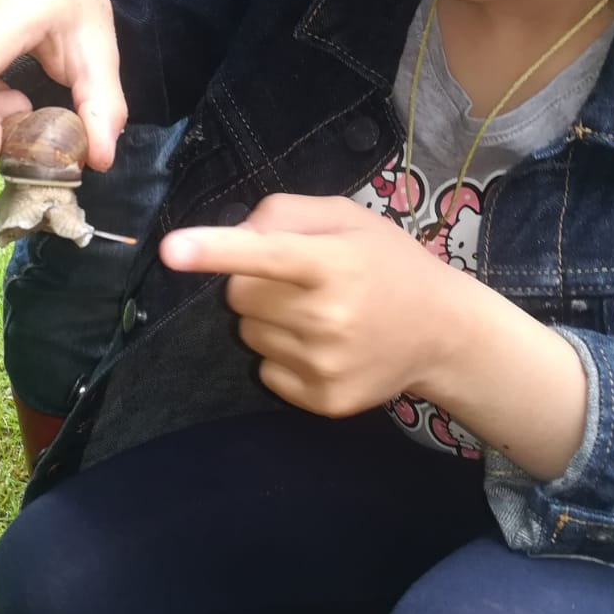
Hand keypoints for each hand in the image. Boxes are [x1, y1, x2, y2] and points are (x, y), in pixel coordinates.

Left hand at [160, 193, 454, 416]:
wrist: (443, 332)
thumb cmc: (387, 263)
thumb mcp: (346, 217)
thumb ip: (284, 213)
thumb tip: (236, 235)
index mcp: (334, 263)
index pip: (264, 253)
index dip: (213, 250)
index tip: (170, 250)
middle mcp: (329, 317)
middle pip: (238, 296)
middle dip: (253, 282)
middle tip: (299, 281)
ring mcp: (325, 364)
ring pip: (248, 334)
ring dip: (267, 320)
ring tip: (317, 313)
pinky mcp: (322, 400)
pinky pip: (265, 371)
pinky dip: (282, 356)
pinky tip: (322, 346)